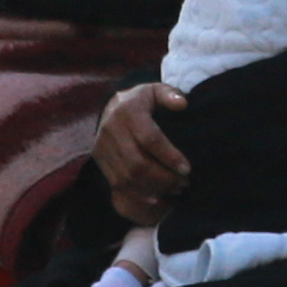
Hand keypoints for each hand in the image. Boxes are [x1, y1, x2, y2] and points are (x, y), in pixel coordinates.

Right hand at [95, 82, 191, 225]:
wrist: (112, 105)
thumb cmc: (142, 100)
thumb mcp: (156, 90)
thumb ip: (170, 94)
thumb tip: (182, 104)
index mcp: (128, 111)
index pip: (150, 138)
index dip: (169, 156)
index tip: (187, 169)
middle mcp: (111, 129)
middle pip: (137, 163)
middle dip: (163, 178)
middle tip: (183, 183)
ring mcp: (102, 146)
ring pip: (127, 178)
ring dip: (153, 189)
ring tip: (174, 189)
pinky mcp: (99, 159)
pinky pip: (118, 184)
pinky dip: (139, 194)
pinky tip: (157, 196)